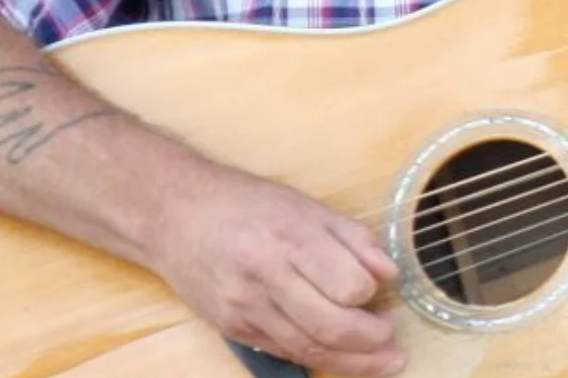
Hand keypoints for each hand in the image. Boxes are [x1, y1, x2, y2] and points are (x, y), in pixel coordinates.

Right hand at [150, 166, 404, 376]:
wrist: (175, 215)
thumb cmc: (246, 205)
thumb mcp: (305, 206)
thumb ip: (352, 238)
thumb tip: (389, 273)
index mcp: (290, 238)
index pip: (348, 284)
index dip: (372, 294)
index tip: (383, 291)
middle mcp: (267, 276)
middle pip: (331, 326)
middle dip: (371, 340)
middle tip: (392, 338)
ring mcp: (247, 307)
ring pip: (309, 349)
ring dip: (354, 363)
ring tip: (384, 360)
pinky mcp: (235, 328)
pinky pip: (285, 352)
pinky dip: (318, 357)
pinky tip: (341, 357)